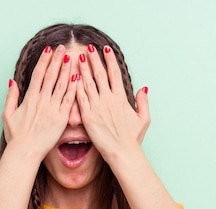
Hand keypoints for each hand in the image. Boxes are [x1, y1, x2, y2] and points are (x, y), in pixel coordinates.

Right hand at [2, 45, 76, 159]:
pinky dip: (73, 88)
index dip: (44, 61)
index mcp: (29, 99)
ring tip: (71, 57)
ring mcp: (52, 110)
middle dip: (57, 60)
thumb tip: (12, 81)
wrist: (25, 152)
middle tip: (62, 48)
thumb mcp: (7, 115)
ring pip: (61, 85)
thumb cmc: (15, 136)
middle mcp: (41, 101)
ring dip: (66, 70)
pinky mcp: (61, 119)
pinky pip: (69, 101)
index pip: (38, 74)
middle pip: (50, 76)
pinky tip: (78, 77)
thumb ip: (11, 96)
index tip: (48, 50)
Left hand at [75, 45, 150, 160]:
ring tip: (78, 58)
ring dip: (83, 69)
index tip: (105, 50)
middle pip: (100, 74)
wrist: (122, 153)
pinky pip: (80, 99)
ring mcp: (97, 108)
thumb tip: (143, 87)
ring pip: (88, 84)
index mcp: (122, 99)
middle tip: (89, 47)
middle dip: (94, 59)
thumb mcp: (143, 119)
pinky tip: (71, 77)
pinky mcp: (88, 117)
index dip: (110, 60)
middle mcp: (109, 100)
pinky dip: (76, 87)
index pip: (114, 74)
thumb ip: (143, 101)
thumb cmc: (133, 139)